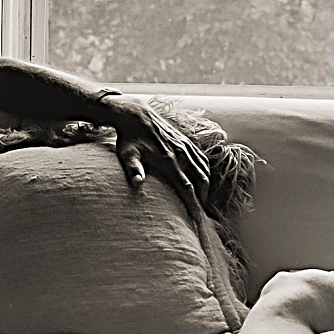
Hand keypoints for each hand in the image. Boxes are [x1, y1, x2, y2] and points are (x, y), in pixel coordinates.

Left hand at [105, 94, 211, 220]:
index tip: (198, 219)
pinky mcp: (186, 141)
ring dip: (206, 187)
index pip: (186, 187)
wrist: (135, 114)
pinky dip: (206, 173)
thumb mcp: (126, 154)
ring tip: (201, 201)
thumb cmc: (128, 138)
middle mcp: (181, 153)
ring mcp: (185, 146)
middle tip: (200, 214)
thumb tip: (137, 184)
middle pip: (201, 181)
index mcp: (167, 160)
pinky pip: (202, 160)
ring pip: (204, 171)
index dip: (194, 204)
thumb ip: (133, 169)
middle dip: (203, 199)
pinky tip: (202, 181)